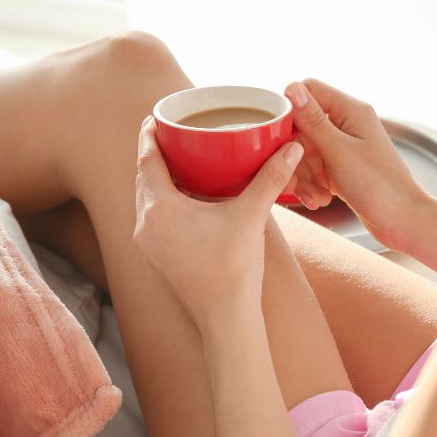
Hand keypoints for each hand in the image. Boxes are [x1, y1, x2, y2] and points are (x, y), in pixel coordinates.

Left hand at [133, 115, 303, 325]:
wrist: (225, 320)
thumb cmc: (233, 269)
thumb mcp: (252, 215)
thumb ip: (271, 177)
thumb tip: (293, 145)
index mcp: (160, 208)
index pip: (146, 160)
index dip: (149, 135)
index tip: (155, 116)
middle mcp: (146, 224)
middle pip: (143, 177)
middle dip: (154, 154)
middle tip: (170, 133)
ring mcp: (148, 244)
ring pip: (145, 199)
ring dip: (156, 179)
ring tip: (177, 161)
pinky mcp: (157, 257)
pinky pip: (152, 217)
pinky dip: (161, 201)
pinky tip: (182, 198)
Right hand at [285, 79, 428, 250]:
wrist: (404, 221)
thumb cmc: (380, 186)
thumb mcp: (339, 152)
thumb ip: (313, 121)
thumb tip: (292, 89)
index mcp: (351, 111)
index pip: (309, 91)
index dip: (291, 110)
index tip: (279, 136)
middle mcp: (348, 124)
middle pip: (303, 127)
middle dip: (295, 155)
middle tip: (292, 178)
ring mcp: (345, 147)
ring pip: (306, 152)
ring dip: (303, 176)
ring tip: (313, 197)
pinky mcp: (342, 168)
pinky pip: (315, 169)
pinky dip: (312, 185)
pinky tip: (320, 200)